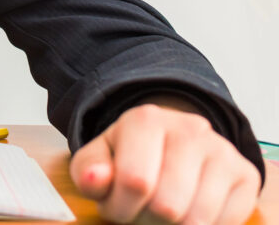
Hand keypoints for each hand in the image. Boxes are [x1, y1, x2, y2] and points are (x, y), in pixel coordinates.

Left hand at [70, 102, 260, 223]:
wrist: (169, 140)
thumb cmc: (128, 154)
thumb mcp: (99, 158)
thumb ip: (88, 171)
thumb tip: (94, 179)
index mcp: (145, 120)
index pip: (135, 182)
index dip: (121, 208)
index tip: (116, 207)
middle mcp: (189, 129)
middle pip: (167, 205)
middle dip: (146, 220)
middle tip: (140, 212)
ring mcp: (221, 150)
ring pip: (198, 219)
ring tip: (160, 212)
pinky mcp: (245, 173)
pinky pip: (226, 221)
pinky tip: (188, 210)